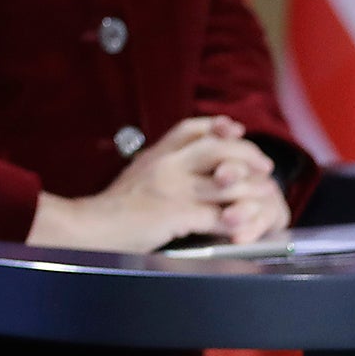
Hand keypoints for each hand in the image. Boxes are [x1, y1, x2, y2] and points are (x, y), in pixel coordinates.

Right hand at [26, 116, 276, 252]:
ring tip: (263, 201)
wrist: (89, 229)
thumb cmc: (114, 211)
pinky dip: (236, 222)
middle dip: (246, 153)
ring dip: (250, 192)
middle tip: (265, 167)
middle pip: (216, 146)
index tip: (235, 129)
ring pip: (225, 180)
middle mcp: (165, 165)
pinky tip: (243, 230)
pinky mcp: (176, 214)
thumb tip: (194, 172)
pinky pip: (218, 215)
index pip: (190, 128)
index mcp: (155, 155)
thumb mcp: (138, 177)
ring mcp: (171, 188)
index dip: (217, 125)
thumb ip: (163, 169)